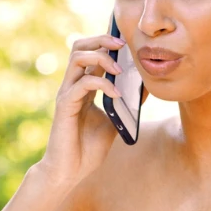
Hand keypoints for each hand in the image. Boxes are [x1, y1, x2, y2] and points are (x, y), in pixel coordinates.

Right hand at [35, 34, 145, 187]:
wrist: (70, 170)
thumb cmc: (89, 148)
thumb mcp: (115, 121)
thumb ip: (126, 104)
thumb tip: (145, 87)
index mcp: (83, 87)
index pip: (91, 53)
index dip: (106, 43)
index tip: (127, 42)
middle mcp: (72, 85)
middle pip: (79, 46)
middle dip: (101, 39)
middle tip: (122, 44)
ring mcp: (67, 94)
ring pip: (77, 58)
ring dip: (101, 58)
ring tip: (120, 69)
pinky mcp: (65, 106)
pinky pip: (82, 84)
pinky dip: (103, 85)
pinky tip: (117, 95)